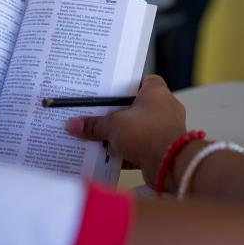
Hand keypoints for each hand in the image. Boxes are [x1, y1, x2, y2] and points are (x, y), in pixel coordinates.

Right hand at [65, 75, 186, 185]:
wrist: (170, 164)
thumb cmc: (147, 133)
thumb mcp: (114, 126)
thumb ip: (94, 125)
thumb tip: (73, 125)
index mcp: (156, 91)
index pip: (143, 80)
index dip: (127, 85)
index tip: (109, 91)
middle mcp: (164, 107)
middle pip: (137, 107)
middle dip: (118, 114)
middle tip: (98, 115)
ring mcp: (164, 128)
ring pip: (138, 129)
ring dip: (121, 135)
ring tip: (98, 137)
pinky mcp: (163, 148)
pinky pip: (141, 147)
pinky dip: (127, 152)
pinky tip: (108, 157)